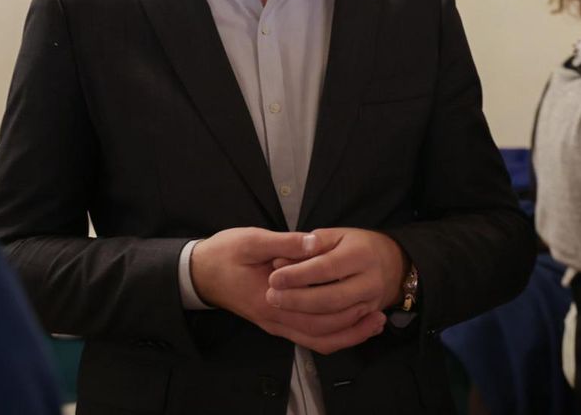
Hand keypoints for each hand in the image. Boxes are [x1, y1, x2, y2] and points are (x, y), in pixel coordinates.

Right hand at [191, 227, 386, 354]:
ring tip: (373, 324)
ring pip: (316, 340)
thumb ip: (284, 243)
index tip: (368, 299)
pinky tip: (348, 325)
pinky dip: (331, 336)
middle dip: (353, 327)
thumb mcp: (251, 240)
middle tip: (380, 316)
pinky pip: (308, 338)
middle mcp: (274, 318)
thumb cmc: (224, 254)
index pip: (314, 312)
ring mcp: (274, 324)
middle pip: (321, 333)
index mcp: (269, 298)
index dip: (343, 309)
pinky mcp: (275, 322)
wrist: (199, 273)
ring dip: (347, 335)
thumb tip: (313, 243)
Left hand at [266, 228, 406, 338]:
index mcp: (360, 254)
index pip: (326, 268)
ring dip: (305, 318)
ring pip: (336, 320)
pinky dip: (318, 331)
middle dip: (298, 300)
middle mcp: (370, 282)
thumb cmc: (356, 244)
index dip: (298, 275)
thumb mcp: (336, 233)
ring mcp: (371, 303)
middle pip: (331, 299)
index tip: (274, 277)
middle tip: (272, 297)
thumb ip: (313, 243)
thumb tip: (291, 253)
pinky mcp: (367, 318)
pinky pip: (344, 334)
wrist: (393, 262)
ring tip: (280, 308)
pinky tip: (299, 322)